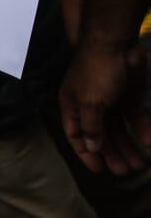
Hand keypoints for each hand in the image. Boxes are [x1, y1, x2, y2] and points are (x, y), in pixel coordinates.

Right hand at [59, 39, 150, 173]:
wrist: (117, 45)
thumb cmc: (95, 73)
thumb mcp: (90, 102)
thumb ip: (91, 127)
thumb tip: (91, 147)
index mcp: (73, 106)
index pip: (76, 135)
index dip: (86, 153)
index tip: (99, 170)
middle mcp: (91, 107)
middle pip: (100, 136)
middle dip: (111, 154)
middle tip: (124, 171)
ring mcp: (112, 103)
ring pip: (119, 130)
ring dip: (128, 147)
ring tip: (138, 165)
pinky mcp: (130, 98)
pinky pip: (135, 120)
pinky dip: (141, 131)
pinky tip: (148, 143)